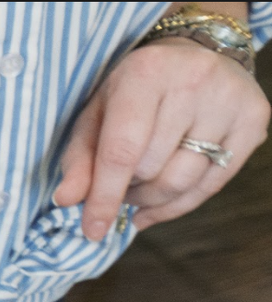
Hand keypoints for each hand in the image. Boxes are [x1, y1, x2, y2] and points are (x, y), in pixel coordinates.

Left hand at [56, 30, 268, 235]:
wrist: (197, 54)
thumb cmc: (136, 90)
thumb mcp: (97, 113)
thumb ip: (79, 158)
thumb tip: (67, 200)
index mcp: (146, 73)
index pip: (123, 150)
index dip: (105, 197)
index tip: (92, 230)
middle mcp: (194, 81)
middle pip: (153, 170)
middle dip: (128, 190)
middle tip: (120, 181)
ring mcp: (229, 100)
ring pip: (183, 181)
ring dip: (152, 200)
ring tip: (138, 188)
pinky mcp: (254, 118)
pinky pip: (213, 184)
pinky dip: (179, 205)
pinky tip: (157, 207)